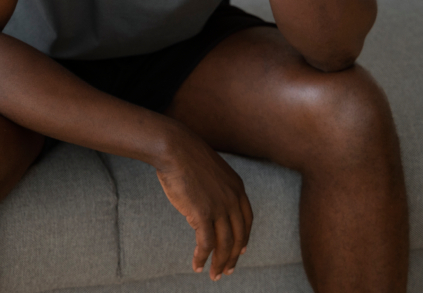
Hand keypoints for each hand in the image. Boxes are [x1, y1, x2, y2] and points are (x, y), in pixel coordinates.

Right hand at [155, 128, 253, 280]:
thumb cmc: (185, 155)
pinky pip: (206, 244)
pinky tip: (197, 266)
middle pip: (239, 236)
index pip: (247, 219)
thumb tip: (208, 201)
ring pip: (225, 244)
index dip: (244, 237)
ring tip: (213, 275)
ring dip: (220, 262)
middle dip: (233, 256)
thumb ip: (215, 187)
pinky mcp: (203, 214)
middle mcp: (233, 199)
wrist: (174, 147)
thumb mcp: (209, 170)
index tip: (240, 250)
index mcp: (237, 187)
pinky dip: (203, 258)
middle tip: (227, 270)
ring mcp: (220, 207)